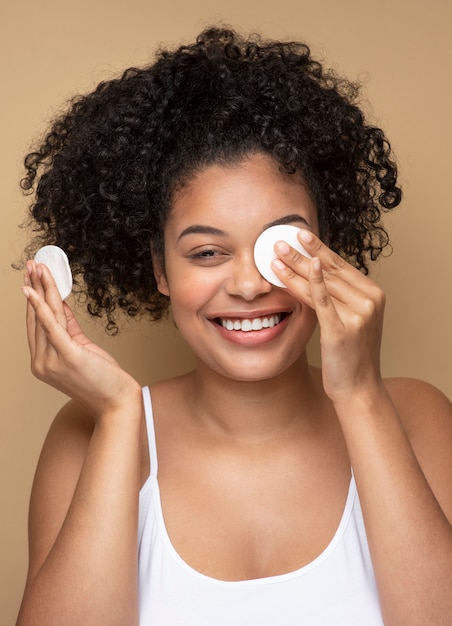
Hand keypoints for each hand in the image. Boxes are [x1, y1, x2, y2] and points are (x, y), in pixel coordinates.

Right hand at [23, 261, 140, 417]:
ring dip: (40, 289)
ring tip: (36, 268)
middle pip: (36, 317)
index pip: (35, 324)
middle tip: (31, 264)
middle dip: (34, 288)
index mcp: (43, 362)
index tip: (31, 278)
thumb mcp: (82, 350)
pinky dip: (42, 307)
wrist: (117, 403)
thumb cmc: (102, 379)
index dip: (33, 299)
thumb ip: (69, 329)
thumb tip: (60, 305)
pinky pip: (52, 327)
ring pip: (45, 317)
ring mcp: (52, 361)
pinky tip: (35, 291)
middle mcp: (41, 362)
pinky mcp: (67, 357)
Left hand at [271, 230, 385, 402]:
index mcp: (373, 294)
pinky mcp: (343, 328)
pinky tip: (299, 269)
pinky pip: (322, 300)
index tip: (299, 234)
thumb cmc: (349, 355)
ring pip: (322, 283)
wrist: (358, 388)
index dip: (318, 248)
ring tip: (277, 252)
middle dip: (304, 251)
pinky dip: (310, 282)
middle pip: (329, 270)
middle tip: (282, 236)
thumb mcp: (348, 320)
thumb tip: (311, 272)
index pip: (340, 265)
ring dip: (297, 265)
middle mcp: (370, 300)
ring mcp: (359, 313)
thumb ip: (337, 297)